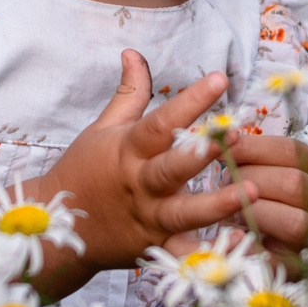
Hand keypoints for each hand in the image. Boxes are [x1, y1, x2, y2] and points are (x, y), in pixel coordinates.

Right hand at [22, 51, 253, 299]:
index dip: (190, 101)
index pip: (160, 121)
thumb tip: (133, 52)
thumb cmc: (84, 172)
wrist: (54, 231)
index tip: (220, 79)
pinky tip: (240, 246)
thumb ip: (128, 93)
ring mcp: (147, 218)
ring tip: (253, 192)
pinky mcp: (152, 248)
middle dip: (200, 153)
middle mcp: (138, 183)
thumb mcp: (102, 130)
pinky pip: (183, 254)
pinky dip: (210, 255)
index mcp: (128, 149)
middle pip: (170, 167)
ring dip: (217, 204)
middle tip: (234, 137)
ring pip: (183, 213)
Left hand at [217, 132, 307, 256]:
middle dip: (251, 180)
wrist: (269, 242)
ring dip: (254, 212)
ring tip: (229, 208)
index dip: (255, 147)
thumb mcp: (259, 171)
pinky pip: (278, 262)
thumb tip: (218, 139)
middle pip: (294, 184)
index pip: (292, 151)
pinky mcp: (294, 267)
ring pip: (294, 222)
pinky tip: (232, 239)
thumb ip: (246, 156)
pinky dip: (253, 252)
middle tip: (224, 182)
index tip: (225, 145)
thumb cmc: (257, 198)